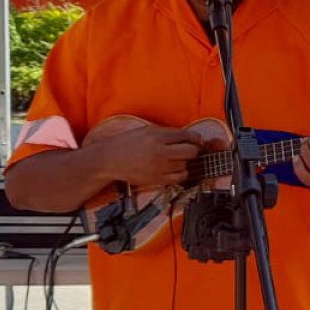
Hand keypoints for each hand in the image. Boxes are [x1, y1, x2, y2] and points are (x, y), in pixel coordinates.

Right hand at [83, 117, 202, 189]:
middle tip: (190, 149)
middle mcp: (160, 152)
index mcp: (157, 136)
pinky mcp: (157, 179)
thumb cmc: (127, 143)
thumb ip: (166, 133)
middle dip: (193, 149)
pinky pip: (179, 178)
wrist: (111, 159)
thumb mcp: (147, 130)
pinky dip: (181, 173)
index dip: (195, 137)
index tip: (197, 139)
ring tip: (178, 159)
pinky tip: (175, 169)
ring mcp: (159, 167)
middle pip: (190, 151)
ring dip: (185, 162)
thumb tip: (186, 136)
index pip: (186, 136)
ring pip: (186, 165)